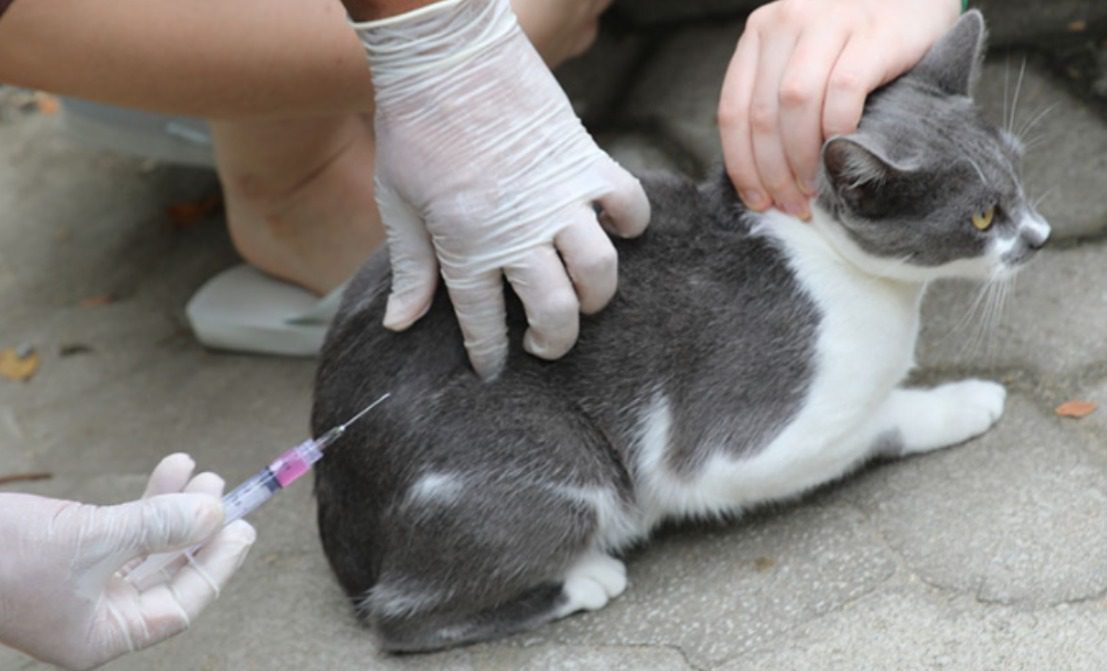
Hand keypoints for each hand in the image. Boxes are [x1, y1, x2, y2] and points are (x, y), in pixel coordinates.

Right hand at [0, 455, 254, 670]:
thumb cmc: (1, 556)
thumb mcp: (93, 538)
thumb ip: (157, 526)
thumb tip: (213, 512)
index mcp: (99, 635)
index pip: (179, 606)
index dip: (215, 566)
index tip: (243, 528)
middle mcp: (93, 617)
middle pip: (166, 575)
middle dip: (198, 531)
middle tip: (228, 494)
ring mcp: (78, 587)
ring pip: (147, 548)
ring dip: (175, 509)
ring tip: (200, 472)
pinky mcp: (66, 556)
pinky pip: (121, 532)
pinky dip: (145, 503)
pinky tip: (170, 470)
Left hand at [356, 0, 649, 379]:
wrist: (446, 54)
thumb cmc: (413, 128)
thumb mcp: (398, 204)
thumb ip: (410, 269)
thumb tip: (399, 324)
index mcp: (466, 245)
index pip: (484, 323)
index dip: (490, 355)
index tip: (494, 369)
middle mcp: (520, 231)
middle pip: (556, 312)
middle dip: (553, 343)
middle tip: (544, 345)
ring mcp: (560, 197)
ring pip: (600, 271)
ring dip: (596, 297)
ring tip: (582, 299)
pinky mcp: (587, 160)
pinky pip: (630, 205)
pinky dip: (630, 224)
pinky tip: (614, 231)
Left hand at [718, 0, 959, 217]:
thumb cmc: (858, 41)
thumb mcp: (805, 57)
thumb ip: (778, 97)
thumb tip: (763, 176)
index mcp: (760, 32)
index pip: (732, 110)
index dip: (741, 165)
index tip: (757, 201)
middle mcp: (786, 20)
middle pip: (761, 114)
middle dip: (772, 172)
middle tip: (792, 205)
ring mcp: (829, 21)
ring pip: (795, 104)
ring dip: (801, 158)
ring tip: (814, 189)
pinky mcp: (872, 32)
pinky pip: (843, 93)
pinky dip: (837, 131)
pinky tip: (841, 155)